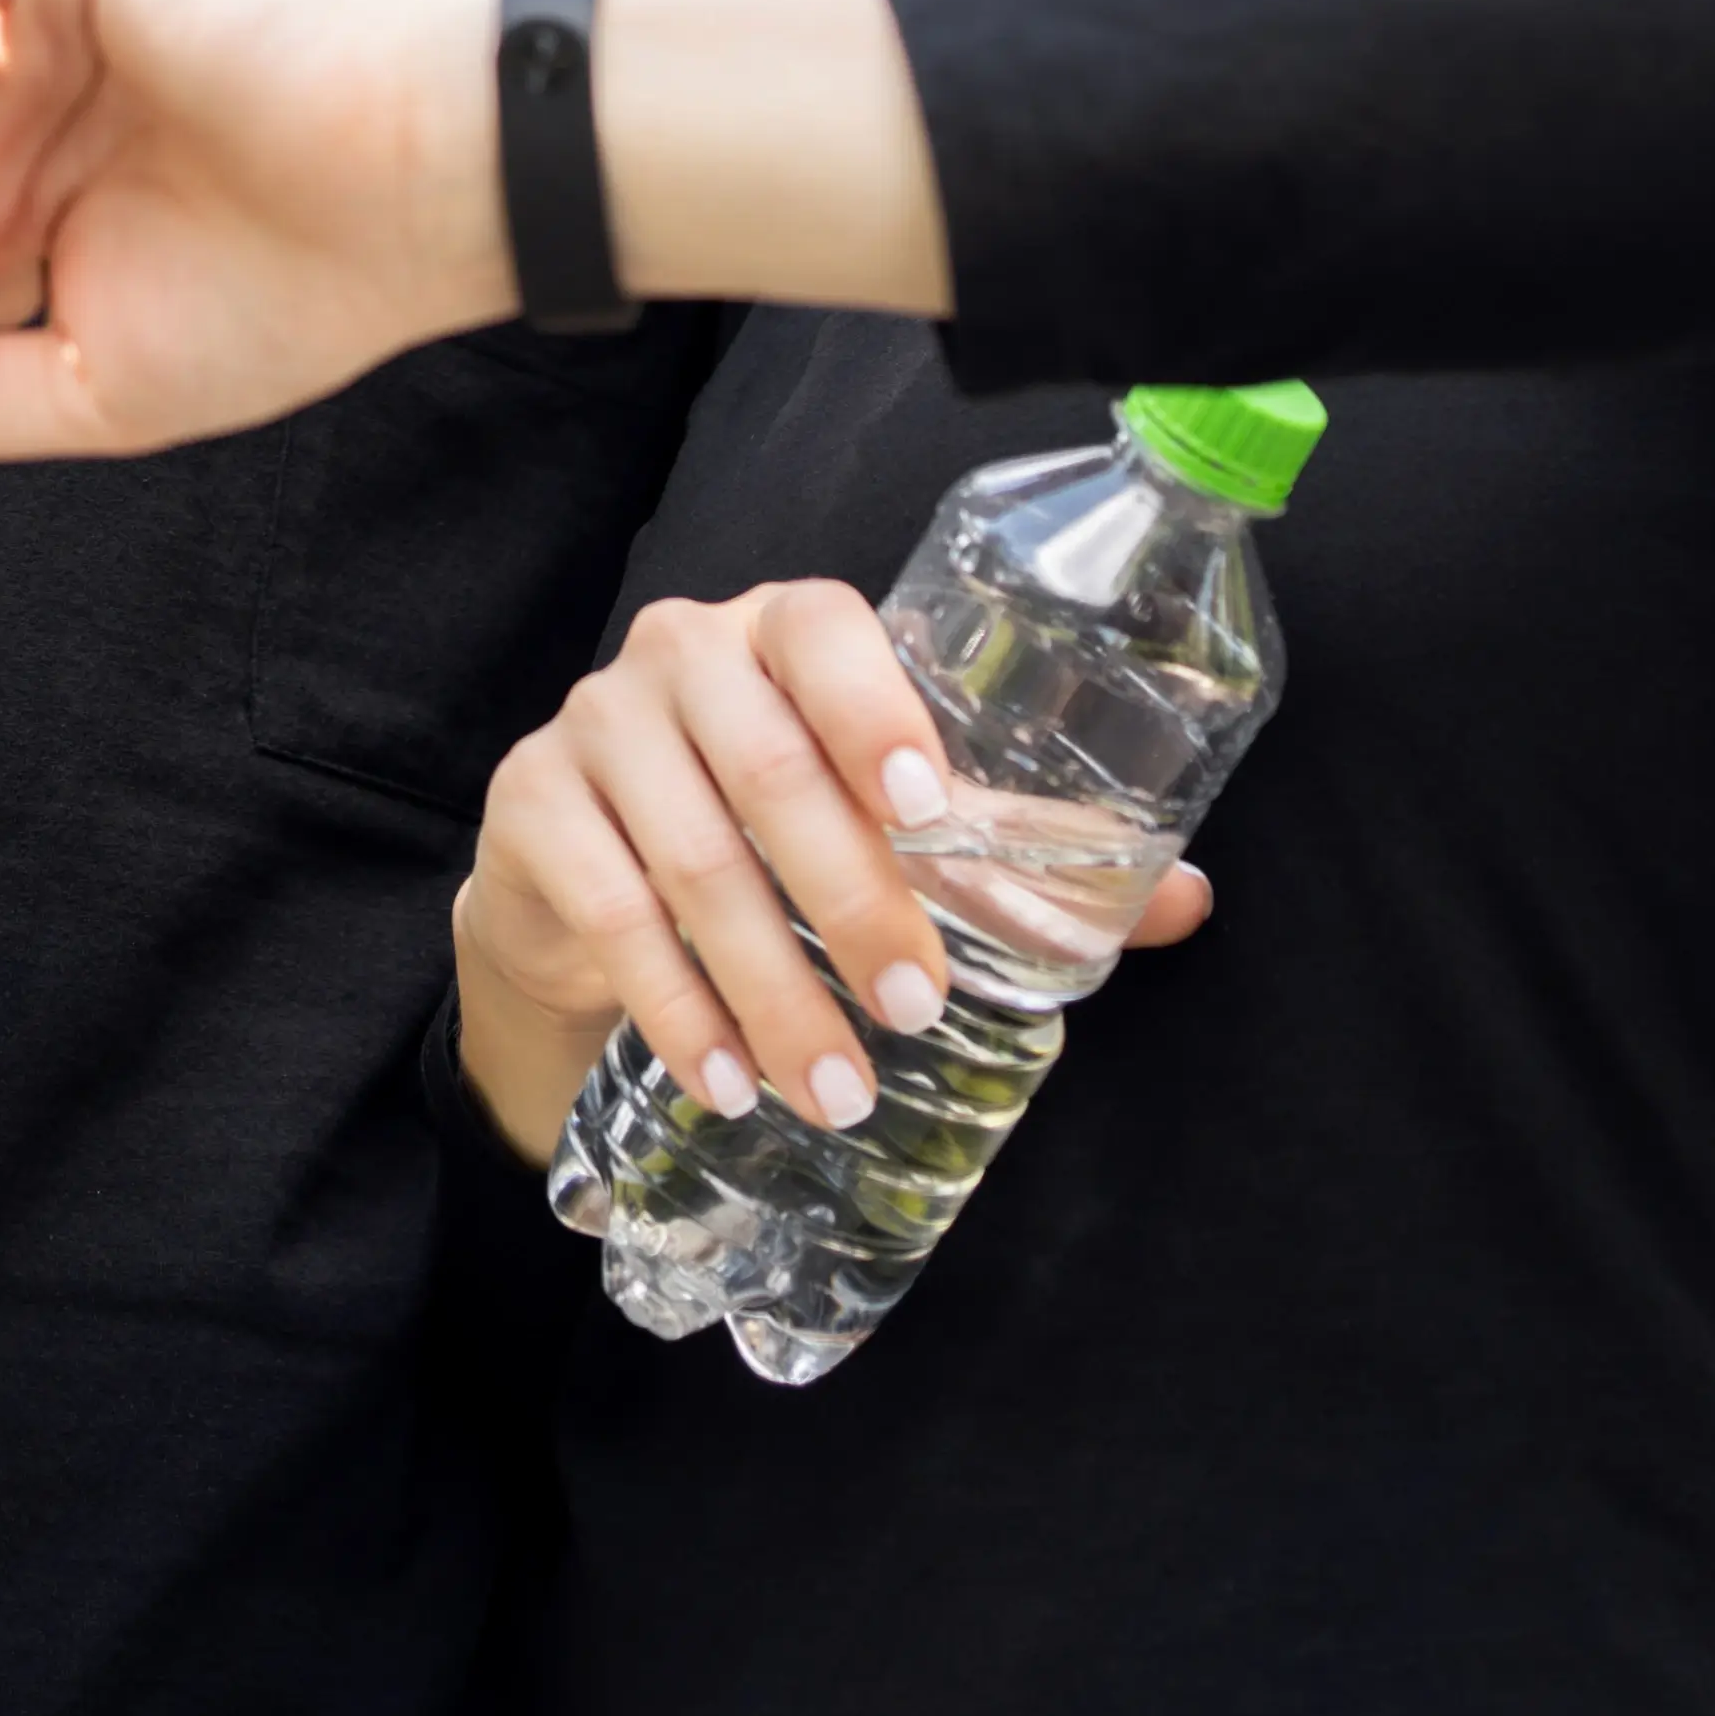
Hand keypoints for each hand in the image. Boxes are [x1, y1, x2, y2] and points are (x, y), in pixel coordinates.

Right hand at [449, 584, 1216, 1163]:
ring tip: (833, 1088)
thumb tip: (1185, 901)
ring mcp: (593, 722)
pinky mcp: (529, 803)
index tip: (924, 806)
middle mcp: (680, 651)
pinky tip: (729, 1080)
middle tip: (915, 1011)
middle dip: (852, 904)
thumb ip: (1014, 855)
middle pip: (768, 770)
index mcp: (785, 628)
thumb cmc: (772, 823)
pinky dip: (677, 1009)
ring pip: (692, 861)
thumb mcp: (886, 822)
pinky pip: (609, 912)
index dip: (874, 711)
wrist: (587, 858)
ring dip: (771, 990)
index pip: (827, 634)